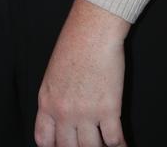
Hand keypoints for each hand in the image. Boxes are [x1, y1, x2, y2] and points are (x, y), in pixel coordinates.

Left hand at [35, 0, 128, 146]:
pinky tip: (122, 145)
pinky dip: (120, 146)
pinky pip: (114, 140)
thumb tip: (61, 115)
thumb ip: (56, 97)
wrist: (92, 30)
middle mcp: (64, 111)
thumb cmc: (73, 44)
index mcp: (47, 101)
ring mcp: (86, 113)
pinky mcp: (109, 109)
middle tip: (85, 145)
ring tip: (103, 145)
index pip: (44, 139)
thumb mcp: (53, 73)